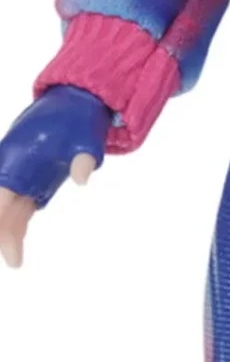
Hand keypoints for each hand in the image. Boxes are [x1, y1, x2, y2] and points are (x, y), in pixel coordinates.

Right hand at [0, 87, 111, 267]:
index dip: (2, 218)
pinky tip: (16, 246)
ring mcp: (21, 172)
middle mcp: (15, 164)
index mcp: (21, 154)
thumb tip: (83, 177)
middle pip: (1, 203)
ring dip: (8, 231)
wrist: (75, 101)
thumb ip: (84, 158)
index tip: (11, 244)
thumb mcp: (87, 136)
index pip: (4, 191)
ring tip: (15, 259)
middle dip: (3, 230)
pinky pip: (18, 205)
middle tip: (14, 260)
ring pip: (8, 207)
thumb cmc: (78, 118)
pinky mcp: (31, 179)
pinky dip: (16, 224)